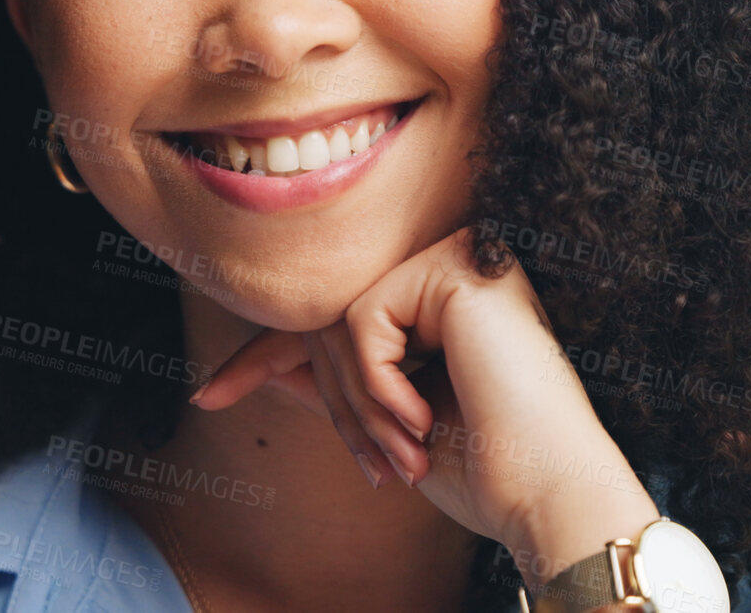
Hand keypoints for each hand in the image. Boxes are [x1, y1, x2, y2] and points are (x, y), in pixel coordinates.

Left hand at [189, 226, 660, 585]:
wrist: (547, 491)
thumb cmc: (486, 469)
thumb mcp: (390, 424)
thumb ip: (339, 383)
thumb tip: (270, 362)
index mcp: (442, 301)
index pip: (332, 318)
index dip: (260, 358)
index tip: (203, 398)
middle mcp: (450, 267)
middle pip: (330, 322)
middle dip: (338, 409)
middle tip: (378, 472)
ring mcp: (456, 260)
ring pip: (340, 322)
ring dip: (358, 408)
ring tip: (403, 460)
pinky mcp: (454, 268)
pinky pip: (361, 320)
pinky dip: (376, 384)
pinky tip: (421, 419)